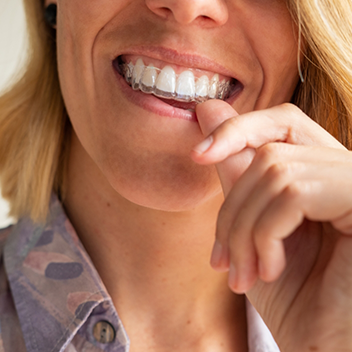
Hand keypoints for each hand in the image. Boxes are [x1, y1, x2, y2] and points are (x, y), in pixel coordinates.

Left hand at [191, 100, 351, 351]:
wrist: (326, 349)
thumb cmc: (293, 297)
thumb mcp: (251, 227)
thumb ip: (234, 169)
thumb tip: (207, 108)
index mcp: (323, 175)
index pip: (282, 122)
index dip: (238, 129)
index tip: (198, 154)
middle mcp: (346, 171)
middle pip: (269, 150)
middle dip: (232, 205)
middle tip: (222, 258)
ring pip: (274, 171)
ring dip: (244, 229)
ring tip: (242, 273)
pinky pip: (293, 192)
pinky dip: (266, 234)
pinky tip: (270, 269)